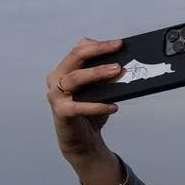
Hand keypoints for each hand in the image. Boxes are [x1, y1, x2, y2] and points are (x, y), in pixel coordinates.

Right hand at [46, 38, 125, 184]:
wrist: (82, 141)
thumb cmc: (91, 112)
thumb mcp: (101, 92)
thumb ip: (108, 79)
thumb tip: (128, 67)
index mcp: (65, 70)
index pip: (79, 49)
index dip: (99, 45)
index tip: (120, 44)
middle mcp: (57, 79)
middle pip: (75, 58)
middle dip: (98, 51)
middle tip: (118, 50)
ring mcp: (56, 96)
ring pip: (75, 78)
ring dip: (97, 72)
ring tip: (118, 71)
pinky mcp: (61, 113)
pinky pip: (78, 107)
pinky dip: (97, 106)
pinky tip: (114, 106)